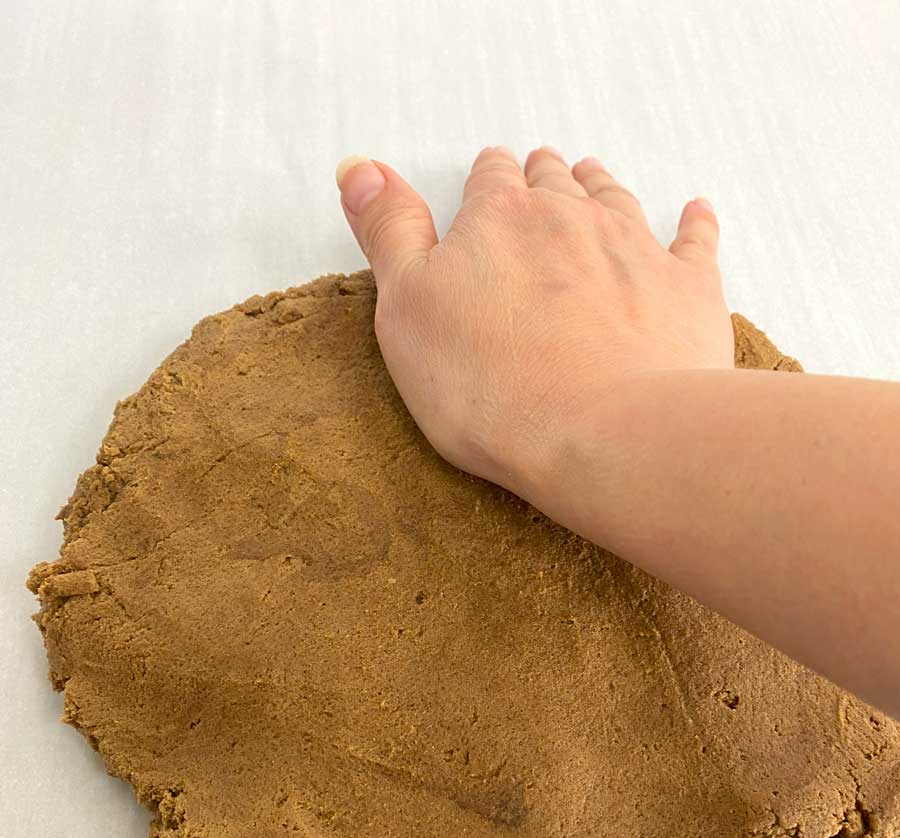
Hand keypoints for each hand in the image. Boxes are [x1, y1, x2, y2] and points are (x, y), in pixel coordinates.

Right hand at [335, 146, 733, 504]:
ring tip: (595, 175)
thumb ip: (387, 235)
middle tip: (542, 171)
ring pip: (616, 200)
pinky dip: (695, 224)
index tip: (490, 180)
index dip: (488, 180)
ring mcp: (635, 250)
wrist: (603, 434)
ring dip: (603, 185)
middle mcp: (570, 219)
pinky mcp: (687, 291)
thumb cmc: (491, 387)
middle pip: (555, 183)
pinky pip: (696, 242)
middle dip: (544, 177)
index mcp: (497, 222)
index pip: (491, 182)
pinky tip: (697, 211)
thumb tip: (359, 167)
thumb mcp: (406, 310)